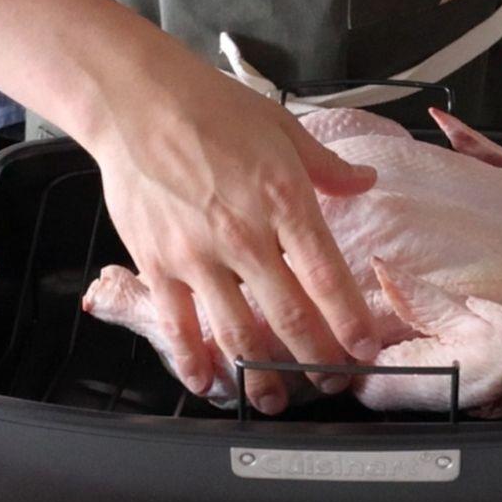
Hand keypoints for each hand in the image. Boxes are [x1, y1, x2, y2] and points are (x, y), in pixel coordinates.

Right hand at [91, 48, 379, 413]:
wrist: (136, 100)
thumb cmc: (211, 108)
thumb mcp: (283, 128)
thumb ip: (327, 168)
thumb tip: (364, 184)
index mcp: (284, 202)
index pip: (328, 277)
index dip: (350, 322)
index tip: (364, 350)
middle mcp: (245, 236)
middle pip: (289, 318)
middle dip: (316, 360)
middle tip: (330, 382)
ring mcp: (198, 256)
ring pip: (237, 333)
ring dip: (260, 376)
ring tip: (275, 400)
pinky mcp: (158, 264)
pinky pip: (178, 325)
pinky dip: (192, 361)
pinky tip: (207, 382)